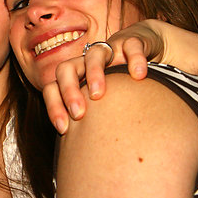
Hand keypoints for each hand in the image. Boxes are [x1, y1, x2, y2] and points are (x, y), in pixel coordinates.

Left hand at [44, 19, 170, 133]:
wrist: (145, 49)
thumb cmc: (120, 84)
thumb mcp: (103, 102)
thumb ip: (92, 119)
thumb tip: (83, 155)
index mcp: (76, 77)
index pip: (52, 87)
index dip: (53, 106)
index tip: (63, 129)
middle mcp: (87, 62)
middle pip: (66, 69)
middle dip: (68, 91)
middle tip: (78, 114)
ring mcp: (109, 50)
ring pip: (93, 54)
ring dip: (93, 74)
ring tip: (99, 95)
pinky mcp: (133, 42)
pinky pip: (131, 47)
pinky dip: (134, 60)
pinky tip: (139, 76)